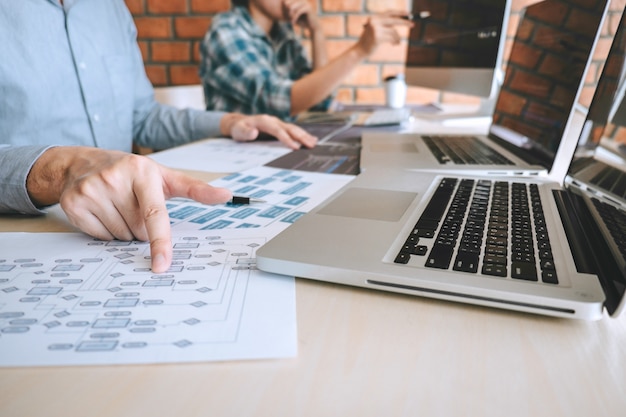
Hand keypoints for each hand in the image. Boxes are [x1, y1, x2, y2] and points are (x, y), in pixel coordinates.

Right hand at [26, 146, 232, 272]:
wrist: (82, 162)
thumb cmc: (132, 173)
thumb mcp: (164, 176)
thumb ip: (196, 189)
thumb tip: (227, 196)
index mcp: (142, 172)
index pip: (155, 215)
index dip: (160, 242)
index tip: (162, 265)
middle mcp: (114, 179)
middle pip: (138, 231)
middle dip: (141, 228)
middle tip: (133, 207)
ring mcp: (90, 191)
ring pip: (120, 237)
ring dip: (124, 231)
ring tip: (118, 208)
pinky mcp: (73, 204)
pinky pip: (100, 237)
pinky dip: (105, 232)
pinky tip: (103, 212)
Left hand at [221, 113, 317, 148]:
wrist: (239, 123)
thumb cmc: (238, 128)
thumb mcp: (238, 130)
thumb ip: (245, 132)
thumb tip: (254, 132)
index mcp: (264, 121)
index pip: (278, 131)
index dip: (287, 138)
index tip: (295, 147)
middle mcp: (273, 120)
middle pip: (289, 128)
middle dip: (301, 136)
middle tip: (311, 145)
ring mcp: (278, 123)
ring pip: (293, 128)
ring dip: (304, 135)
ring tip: (314, 143)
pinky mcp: (280, 126)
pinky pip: (293, 130)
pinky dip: (302, 134)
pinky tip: (312, 138)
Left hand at [283, 0, 320, 31]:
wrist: (313, 27)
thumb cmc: (303, 21)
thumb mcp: (293, 15)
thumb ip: (288, 10)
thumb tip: (281, 5)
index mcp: (299, 0)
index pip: (286, 1)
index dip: (284, 8)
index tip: (285, 16)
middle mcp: (302, 0)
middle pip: (287, 3)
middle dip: (286, 12)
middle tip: (288, 19)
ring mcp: (305, 3)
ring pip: (292, 7)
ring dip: (289, 15)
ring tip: (290, 21)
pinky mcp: (308, 8)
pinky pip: (297, 12)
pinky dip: (294, 18)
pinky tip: (293, 23)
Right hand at [355, 13, 412, 56]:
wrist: (360, 50)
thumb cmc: (369, 41)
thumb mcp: (376, 30)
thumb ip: (385, 25)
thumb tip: (401, 21)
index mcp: (374, 18)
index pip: (389, 12)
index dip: (399, 13)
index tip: (408, 14)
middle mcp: (374, 21)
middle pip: (393, 20)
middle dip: (404, 22)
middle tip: (413, 25)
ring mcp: (375, 29)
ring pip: (393, 31)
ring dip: (397, 38)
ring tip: (397, 42)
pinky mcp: (377, 37)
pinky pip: (391, 38)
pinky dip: (395, 41)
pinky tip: (394, 44)